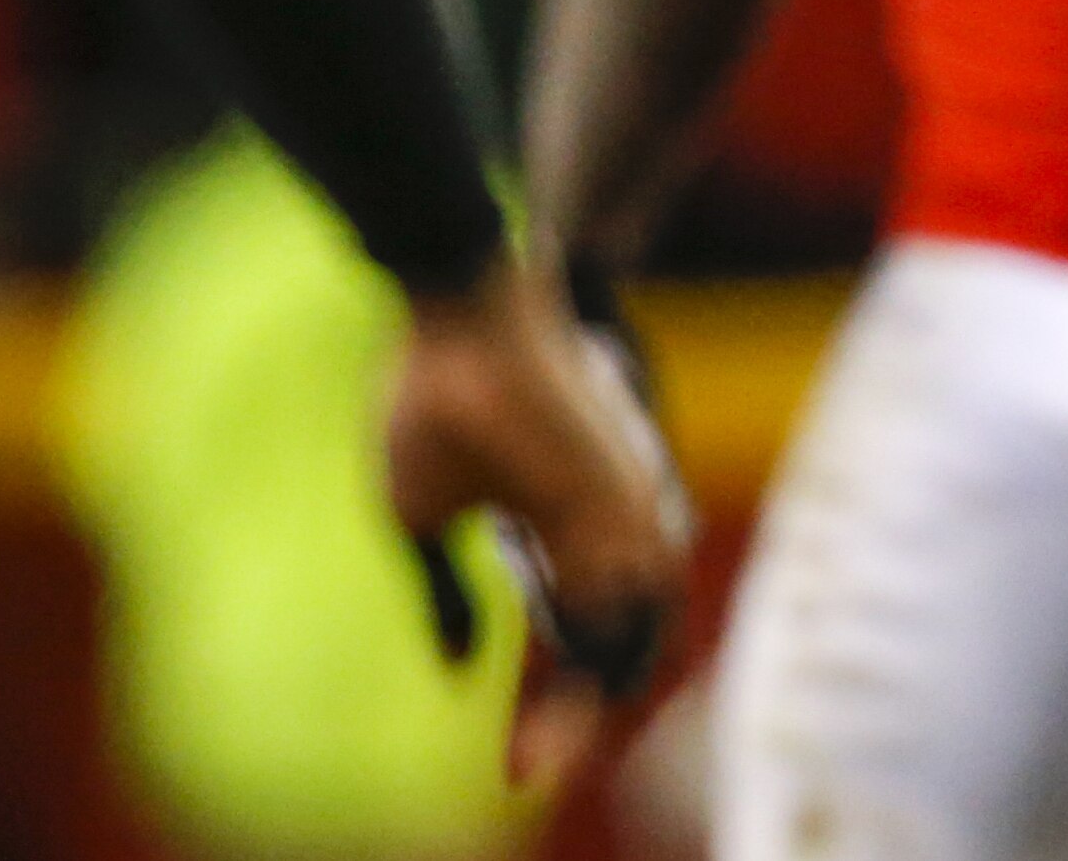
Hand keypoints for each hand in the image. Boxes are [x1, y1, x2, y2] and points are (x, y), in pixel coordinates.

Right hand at [382, 258, 695, 780]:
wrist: (467, 297)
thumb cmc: (438, 390)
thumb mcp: (421, 513)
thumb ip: (449, 592)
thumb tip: (462, 668)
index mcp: (563, 535)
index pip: (577, 644)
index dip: (551, 707)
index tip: (513, 765)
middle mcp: (611, 524)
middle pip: (614, 646)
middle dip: (575, 719)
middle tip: (530, 770)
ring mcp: (628, 503)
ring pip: (637, 627)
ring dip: (594, 695)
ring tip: (548, 745)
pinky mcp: (633, 481)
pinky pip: (645, 586)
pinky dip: (616, 642)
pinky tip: (578, 681)